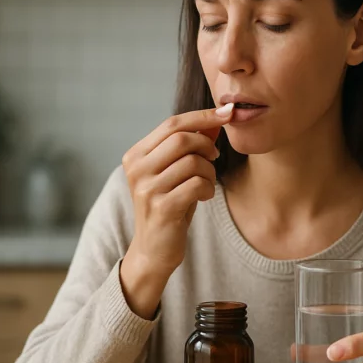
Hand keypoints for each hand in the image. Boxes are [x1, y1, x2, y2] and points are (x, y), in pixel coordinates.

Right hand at [119, 104, 232, 318]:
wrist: (154, 249)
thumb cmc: (169, 205)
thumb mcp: (175, 172)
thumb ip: (189, 146)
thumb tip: (215, 118)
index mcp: (136, 155)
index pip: (171, 124)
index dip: (202, 116)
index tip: (226, 113)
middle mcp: (137, 169)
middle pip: (182, 139)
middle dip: (207, 146)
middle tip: (214, 158)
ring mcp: (147, 189)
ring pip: (192, 162)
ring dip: (209, 171)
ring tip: (205, 183)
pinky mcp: (162, 208)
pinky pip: (197, 185)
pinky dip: (208, 188)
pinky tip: (203, 197)